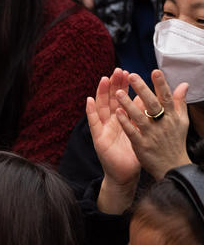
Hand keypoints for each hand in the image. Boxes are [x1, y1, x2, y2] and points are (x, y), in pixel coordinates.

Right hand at [87, 69, 139, 213]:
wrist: (128, 173)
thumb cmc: (135, 152)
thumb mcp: (143, 129)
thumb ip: (147, 112)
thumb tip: (154, 95)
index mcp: (123, 118)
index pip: (122, 98)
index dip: (124, 85)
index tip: (128, 72)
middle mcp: (112, 121)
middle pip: (111, 99)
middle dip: (114, 84)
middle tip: (117, 70)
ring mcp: (104, 129)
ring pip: (102, 107)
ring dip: (101, 93)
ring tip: (104, 79)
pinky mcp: (99, 138)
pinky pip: (93, 123)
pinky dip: (90, 111)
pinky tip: (89, 100)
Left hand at [115, 70, 191, 179]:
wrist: (172, 167)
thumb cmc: (175, 141)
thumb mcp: (181, 121)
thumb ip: (179, 102)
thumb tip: (183, 85)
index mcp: (172, 116)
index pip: (166, 97)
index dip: (161, 84)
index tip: (155, 71)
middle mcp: (163, 124)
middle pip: (153, 103)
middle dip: (142, 89)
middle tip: (132, 75)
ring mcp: (152, 134)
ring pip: (140, 116)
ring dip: (128, 104)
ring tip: (118, 92)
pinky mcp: (142, 145)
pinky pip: (132, 132)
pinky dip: (126, 122)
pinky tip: (117, 113)